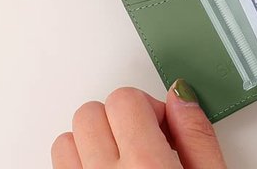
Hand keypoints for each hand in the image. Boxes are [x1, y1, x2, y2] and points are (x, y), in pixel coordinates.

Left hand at [51, 81, 227, 168]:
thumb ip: (198, 135)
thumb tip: (180, 94)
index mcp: (147, 166)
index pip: (124, 100)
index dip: (146, 107)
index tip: (162, 128)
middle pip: (90, 114)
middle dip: (118, 120)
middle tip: (143, 142)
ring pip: (67, 140)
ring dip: (93, 142)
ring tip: (121, 160)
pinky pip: (58, 166)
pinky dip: (78, 163)